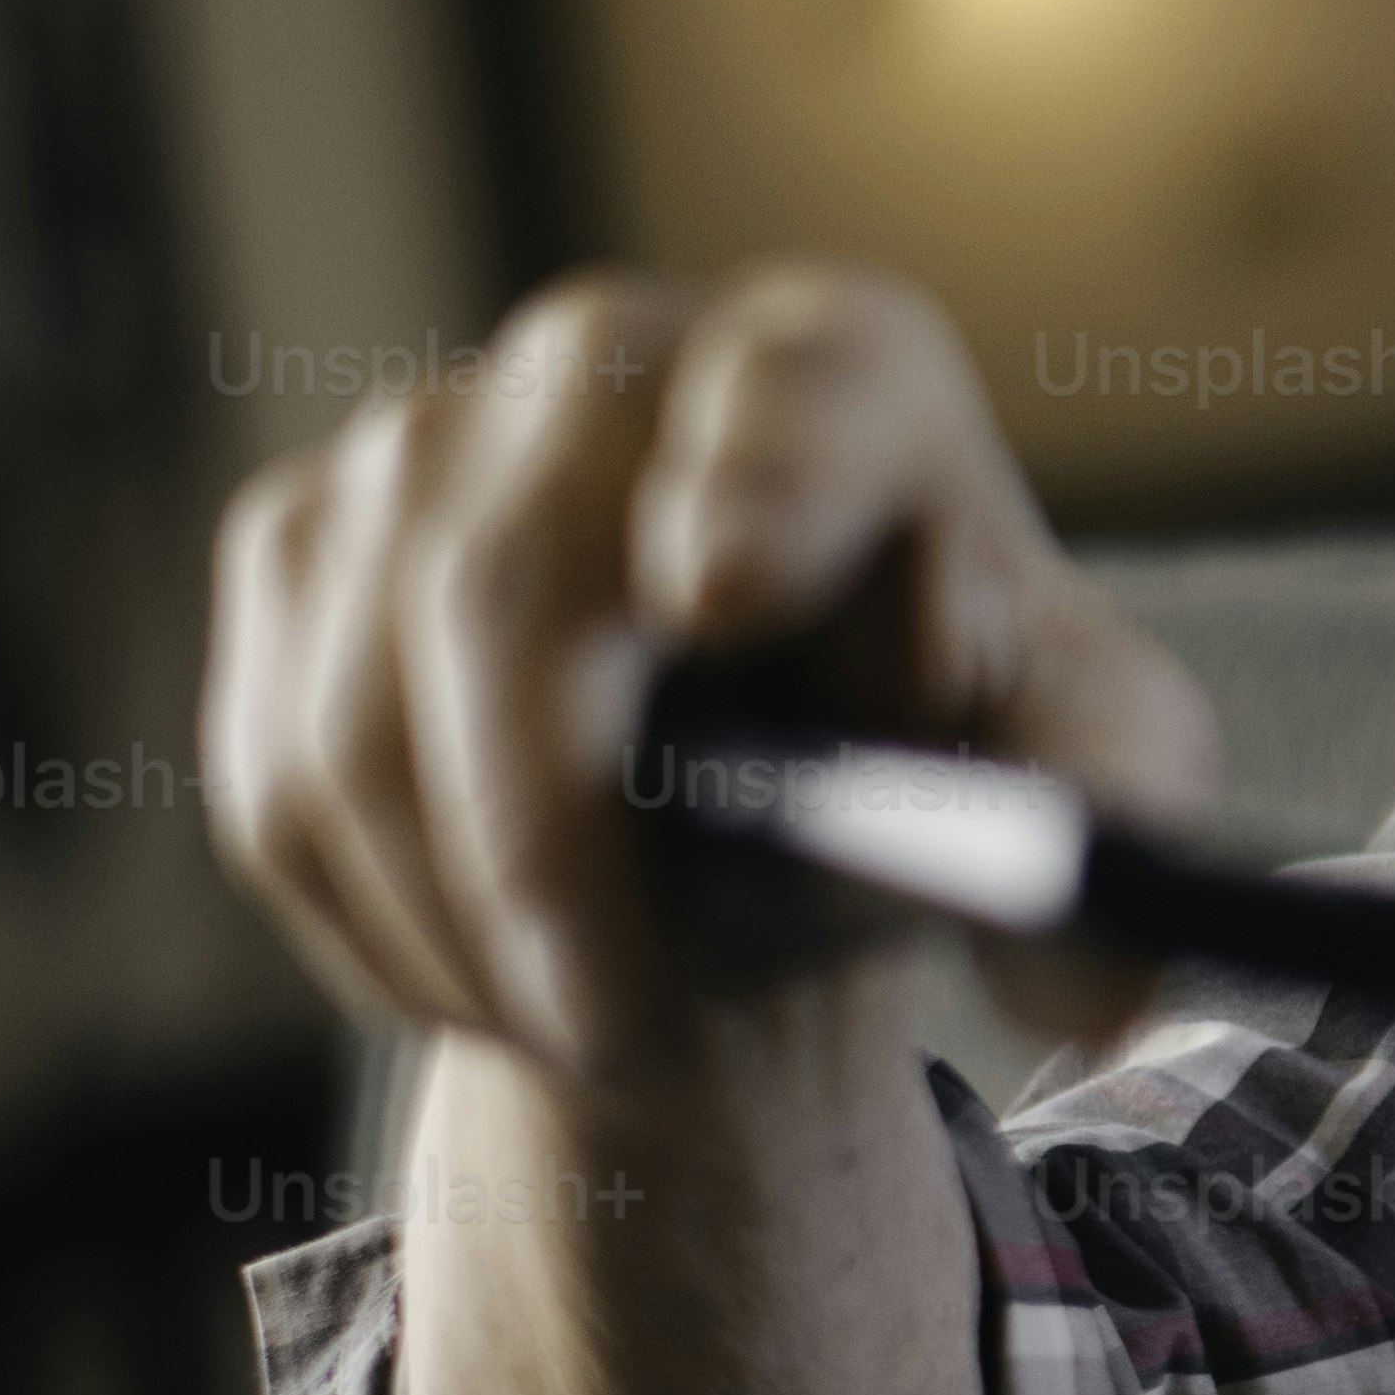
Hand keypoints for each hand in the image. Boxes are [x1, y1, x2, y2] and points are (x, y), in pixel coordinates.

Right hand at [208, 261, 1214, 1087]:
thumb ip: (1110, 819)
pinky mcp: (298, 547)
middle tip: (607, 1022)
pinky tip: (503, 980)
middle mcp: (613, 361)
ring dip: (467, 921)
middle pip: (510, 568)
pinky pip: (285, 771)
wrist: (769, 808)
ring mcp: (425, 441)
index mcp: (845, 372)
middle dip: (541, 828)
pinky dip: (387, 925)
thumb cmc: (945, 754)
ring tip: (594, 1033)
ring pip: (364, 704)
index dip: (761, 475)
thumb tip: (1082, 946)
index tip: (724, 595)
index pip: (798, 381)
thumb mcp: (1080, 777)